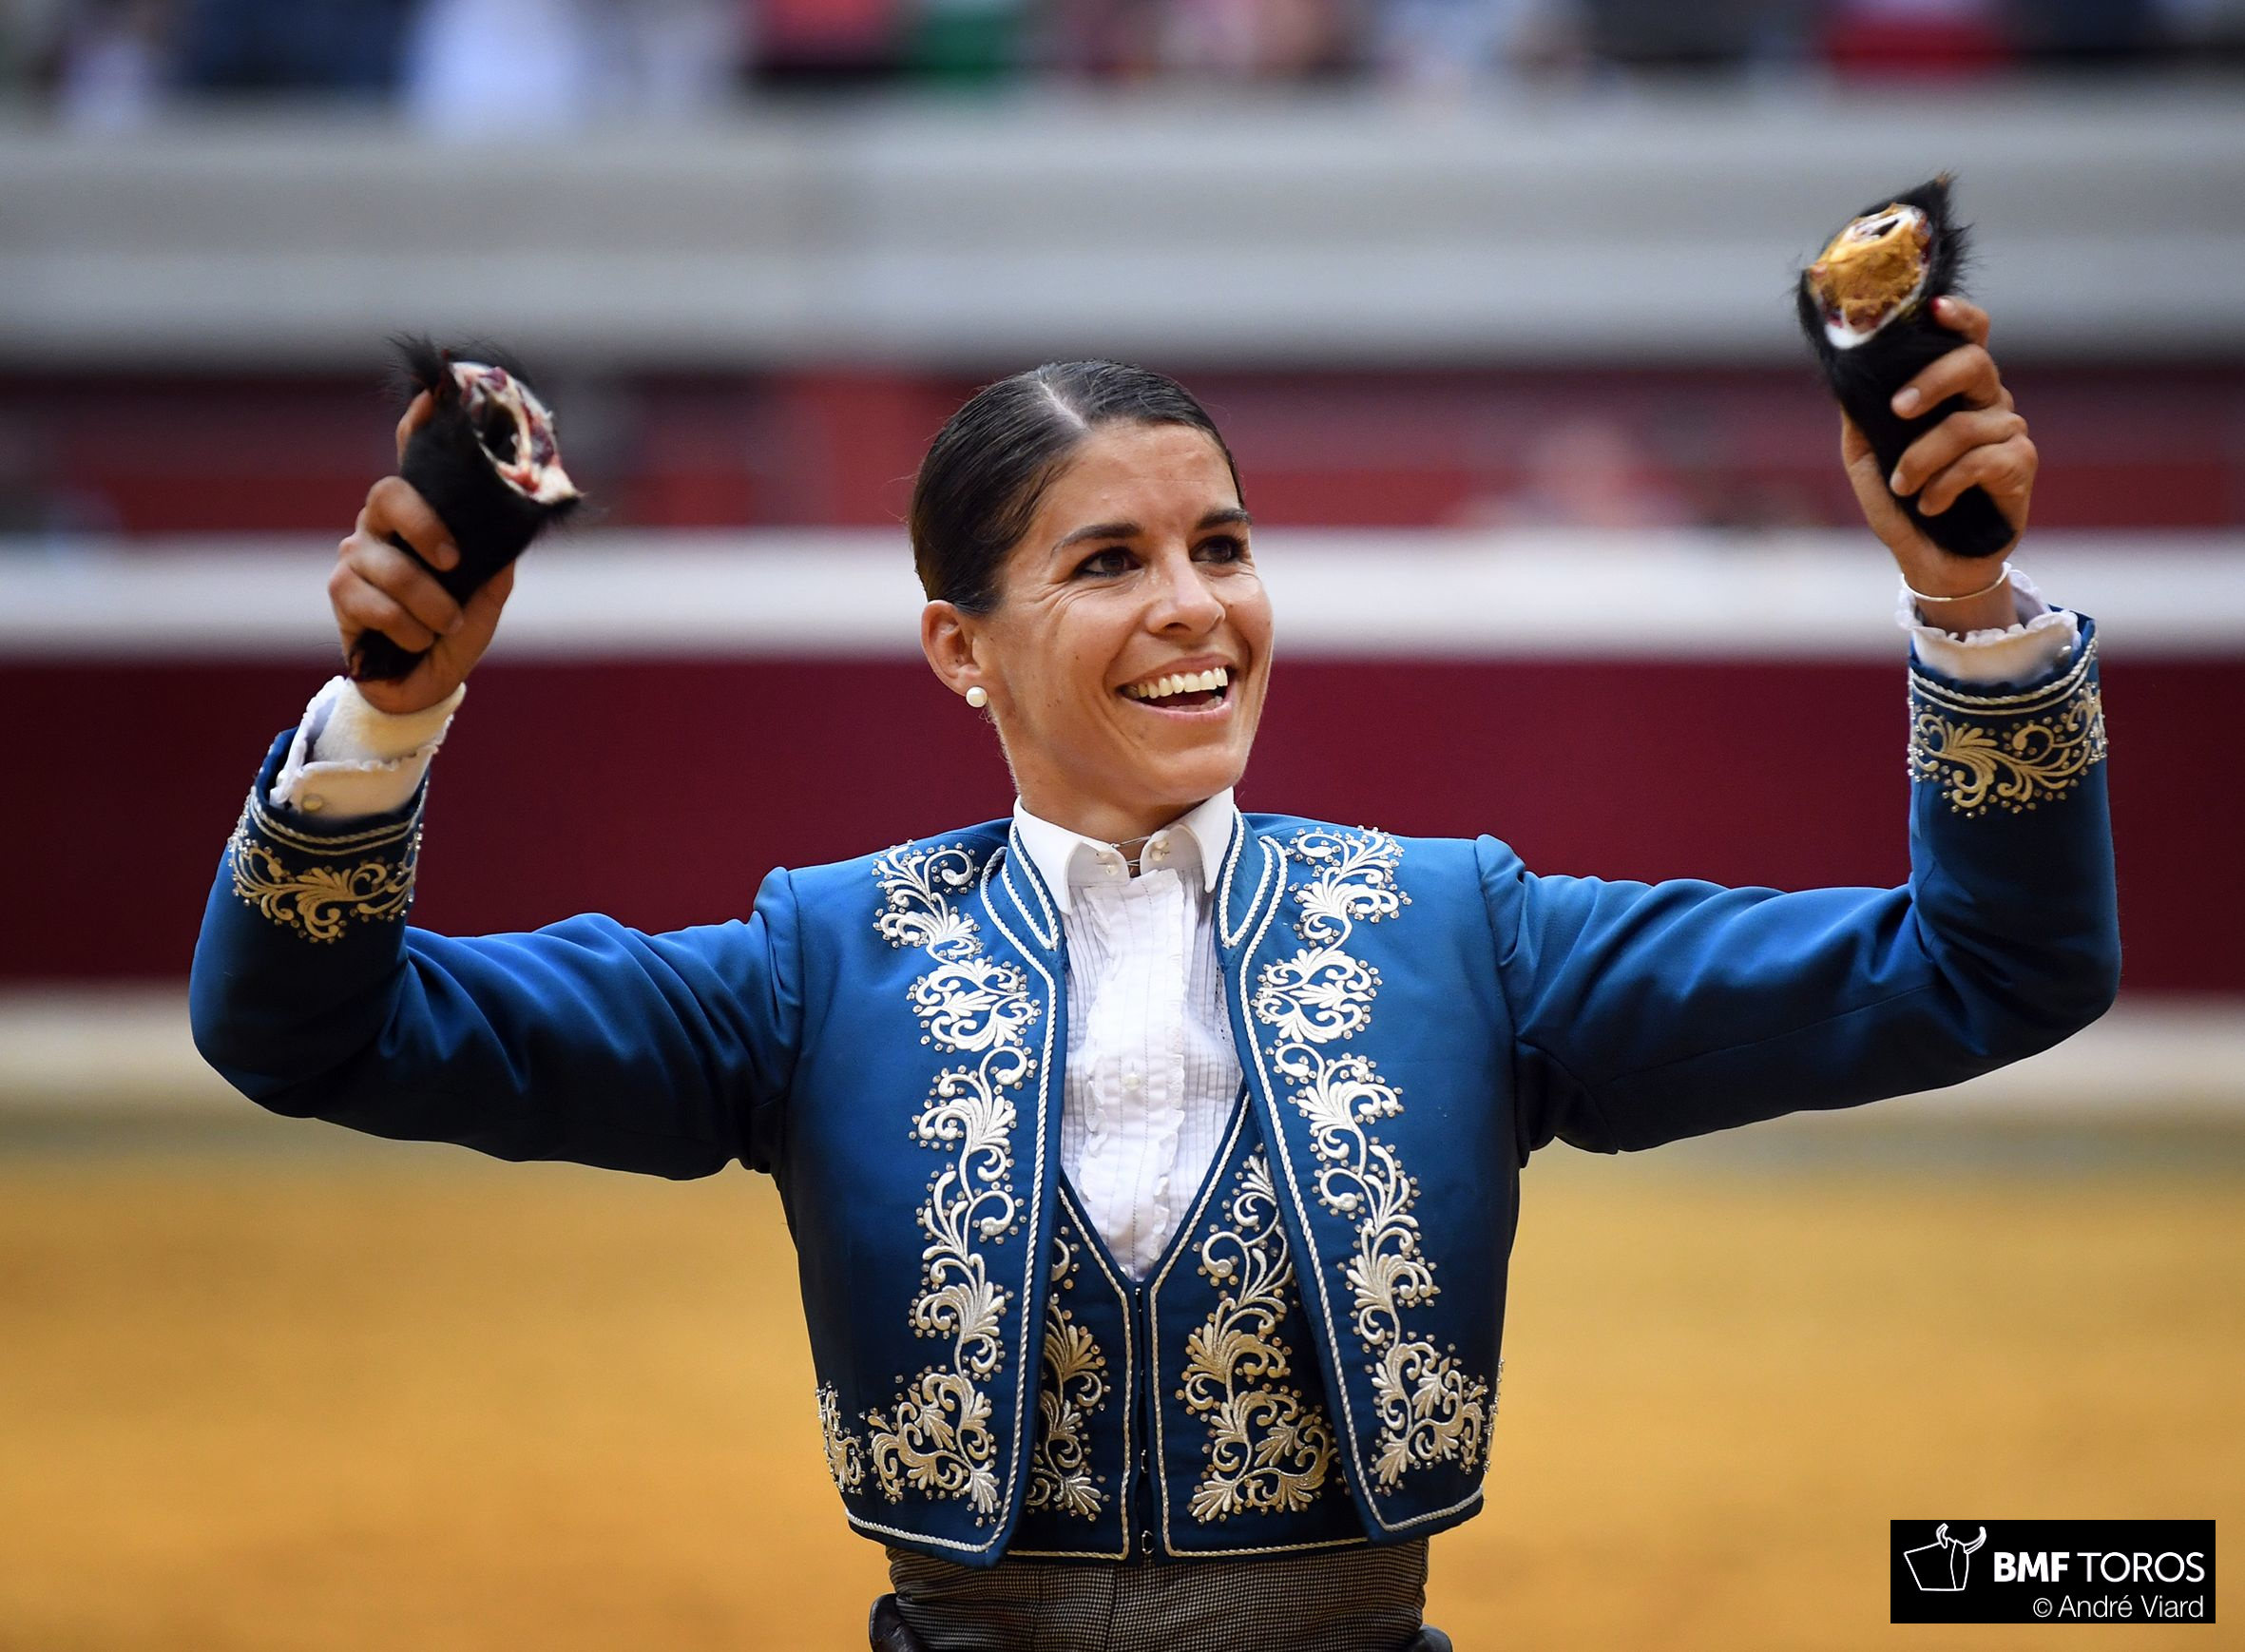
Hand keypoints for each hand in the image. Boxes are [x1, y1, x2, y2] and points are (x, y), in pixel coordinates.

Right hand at [327, 391, 514, 714]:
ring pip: (387, 563)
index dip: (417, 426)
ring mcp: (357, 554)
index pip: (414, 461)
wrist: (428, 682)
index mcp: (422, 515)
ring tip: (445, 625)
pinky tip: (416, 639)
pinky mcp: (341, 592)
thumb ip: (495, 551)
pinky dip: (407, 627)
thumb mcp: (488, 588)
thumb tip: (511, 519)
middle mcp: (383, 523)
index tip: (431, 397)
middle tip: (455, 562)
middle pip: (388, 494)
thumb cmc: (457, 628)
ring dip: (429, 604)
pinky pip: (372, 601)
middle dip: (426, 526)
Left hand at [1841, 295, 2037, 631]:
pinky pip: (1981, 460)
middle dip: (1931, 381)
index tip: (1933, 308)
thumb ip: (1860, 418)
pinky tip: (1931, 505)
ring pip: (1966, 424)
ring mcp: (2007, 430)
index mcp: (1951, 391)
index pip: (1968, 337)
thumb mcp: (1867, 459)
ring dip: (1922, 459)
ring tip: (1903, 488)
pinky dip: (1945, 485)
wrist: (1930, 561)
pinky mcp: (2020, 464)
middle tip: (1898, 411)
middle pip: (1974, 363)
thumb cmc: (1901, 505)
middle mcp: (1985, 401)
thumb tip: (1847, 378)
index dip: (1958, 316)